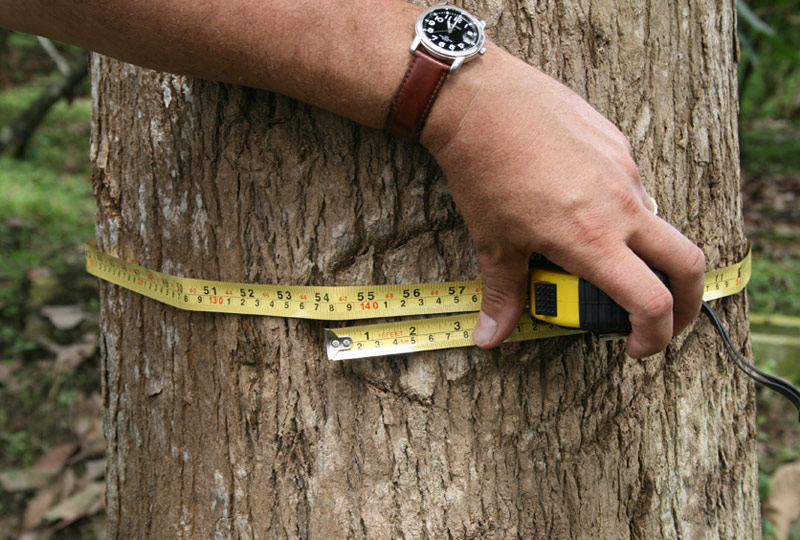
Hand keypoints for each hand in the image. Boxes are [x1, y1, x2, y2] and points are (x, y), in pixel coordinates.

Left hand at [422, 45, 705, 357]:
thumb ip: (502, 294)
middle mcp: (619, 205)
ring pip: (655, 222)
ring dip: (643, 251)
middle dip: (688, 303)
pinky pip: (633, 186)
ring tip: (603, 257)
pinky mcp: (615, 141)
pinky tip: (583, 207)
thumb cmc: (483, 170)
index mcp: (592, 239)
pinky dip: (621, 211)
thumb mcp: (492, 241)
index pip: (651, 301)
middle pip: (687, 264)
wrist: (479, 100)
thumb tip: (490, 337)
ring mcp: (623, 169)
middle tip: (666, 320)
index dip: (656, 336)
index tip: (639, 348)